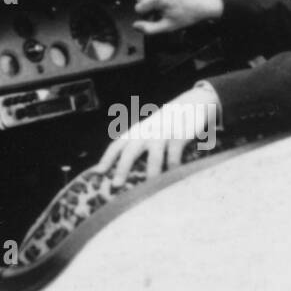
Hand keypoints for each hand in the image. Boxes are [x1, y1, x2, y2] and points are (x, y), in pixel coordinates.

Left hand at [97, 86, 220, 185]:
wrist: (192, 103)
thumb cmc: (166, 124)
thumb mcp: (148, 131)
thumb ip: (137, 146)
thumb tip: (121, 172)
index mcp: (136, 132)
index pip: (117, 145)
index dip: (106, 159)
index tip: (98, 173)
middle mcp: (146, 132)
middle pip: (130, 151)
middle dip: (122, 168)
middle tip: (116, 185)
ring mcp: (163, 134)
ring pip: (153, 156)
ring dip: (150, 172)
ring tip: (148, 188)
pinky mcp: (179, 136)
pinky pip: (174, 155)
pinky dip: (172, 167)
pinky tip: (172, 177)